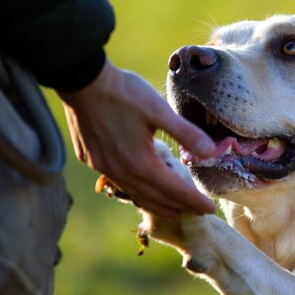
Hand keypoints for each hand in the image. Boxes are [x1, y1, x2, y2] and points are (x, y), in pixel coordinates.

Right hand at [58, 60, 215, 218]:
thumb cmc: (124, 93)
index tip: (210, 209)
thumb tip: (212, 152)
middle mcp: (122, 173)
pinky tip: (141, 187)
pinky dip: (137, 191)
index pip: (175, 190)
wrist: (82, 81)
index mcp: (142, 163)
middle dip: (179, 207)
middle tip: (196, 212)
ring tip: (172, 211)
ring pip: (136, 194)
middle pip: (157, 198)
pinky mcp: (92, 160)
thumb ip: (187, 133)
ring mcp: (104, 168)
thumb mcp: (160, 110)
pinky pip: (119, 183)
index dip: (194, 201)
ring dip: (157, 205)